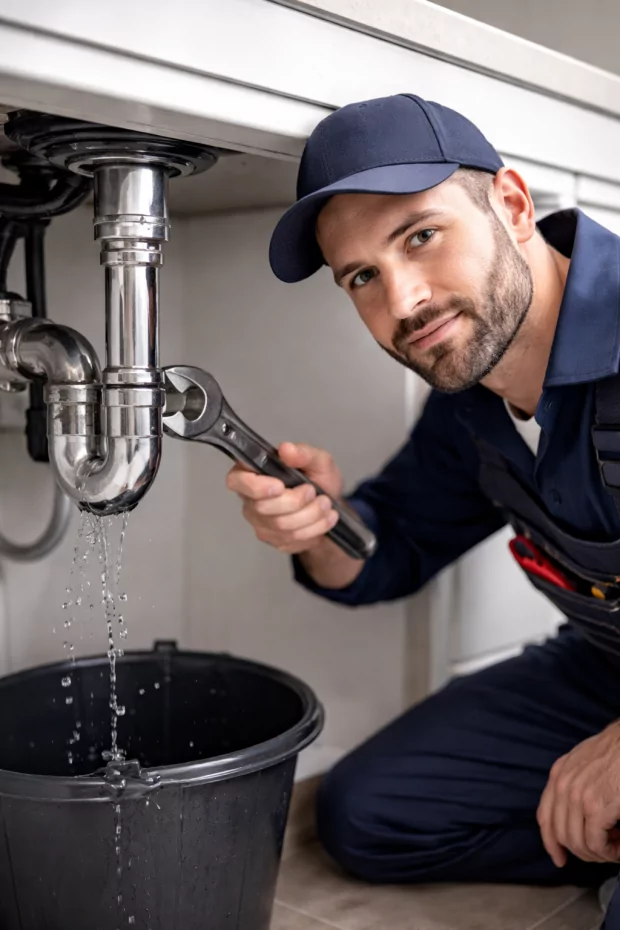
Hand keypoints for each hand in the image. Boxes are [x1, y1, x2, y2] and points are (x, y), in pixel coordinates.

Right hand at [226, 441, 343, 554]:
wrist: (330, 506)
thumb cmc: (318, 479)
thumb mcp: (318, 461)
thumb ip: (304, 454)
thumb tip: (286, 449)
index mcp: (253, 472)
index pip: (236, 481)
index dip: (255, 486)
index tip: (280, 486)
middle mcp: (250, 499)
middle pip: (263, 507)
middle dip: (296, 501)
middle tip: (313, 491)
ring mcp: (260, 522)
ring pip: (281, 525)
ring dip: (311, 514)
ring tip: (325, 503)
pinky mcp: (273, 540)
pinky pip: (293, 538)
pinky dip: (315, 527)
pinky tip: (325, 518)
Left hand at [537, 720, 619, 865]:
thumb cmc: (616, 751)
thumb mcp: (585, 762)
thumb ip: (574, 783)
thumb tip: (579, 818)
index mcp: (558, 774)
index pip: (545, 818)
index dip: (551, 843)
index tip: (559, 859)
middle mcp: (562, 786)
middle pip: (562, 835)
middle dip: (584, 851)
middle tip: (605, 850)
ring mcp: (577, 797)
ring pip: (578, 843)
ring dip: (599, 853)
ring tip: (616, 846)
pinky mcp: (596, 808)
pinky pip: (595, 844)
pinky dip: (609, 852)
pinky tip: (619, 848)